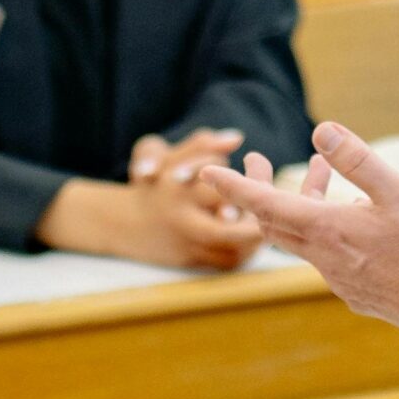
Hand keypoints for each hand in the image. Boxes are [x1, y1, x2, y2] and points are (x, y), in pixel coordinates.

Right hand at [38, 128, 262, 269]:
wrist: (125, 224)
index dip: (244, 179)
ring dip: (255, 236)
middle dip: (254, 219)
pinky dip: (246, 251)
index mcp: (175, 188)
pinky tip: (256, 238)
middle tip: (273, 205)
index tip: (258, 167)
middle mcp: (180, 218)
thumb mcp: (170, 157)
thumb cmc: (156, 184)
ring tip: (270, 219)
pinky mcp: (191, 261)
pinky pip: (226, 261)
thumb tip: (236, 137)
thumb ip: (201, 144)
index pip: (217, 182)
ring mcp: (185, 243)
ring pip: (231, 248)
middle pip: (227, 227)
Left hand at [202, 121, 398, 337]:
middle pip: (274, 222)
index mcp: (327, 230)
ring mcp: (338, 278)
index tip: (208, 172)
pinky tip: (351, 213)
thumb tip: (321, 130)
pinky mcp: (355, 292)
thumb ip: (358, 160)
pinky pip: (325, 256)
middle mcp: (324, 258)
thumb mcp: (398, 191)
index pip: (265, 206)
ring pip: (303, 238)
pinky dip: (323, 227)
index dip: (235, 186)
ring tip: (322, 169)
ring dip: (303, 202)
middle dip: (260, 189)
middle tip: (259, 159)